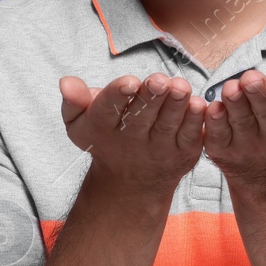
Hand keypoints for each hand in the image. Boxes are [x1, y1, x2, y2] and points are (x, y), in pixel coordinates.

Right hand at [59, 72, 206, 195]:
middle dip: (151, 97)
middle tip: (159, 80)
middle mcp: (131, 141)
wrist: (130, 184)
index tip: (129, 82)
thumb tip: (65, 82)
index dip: (118, 95)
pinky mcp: (183, 154)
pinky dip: (196, 122)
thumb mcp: (80, 124)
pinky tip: (200, 104)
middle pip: (141, 116)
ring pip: (167, 125)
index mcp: (104, 127)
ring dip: (176, 105)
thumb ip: (74, 101)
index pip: (109, 109)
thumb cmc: (105, 139)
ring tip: (181, 87)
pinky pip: (190, 136)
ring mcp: (159, 149)